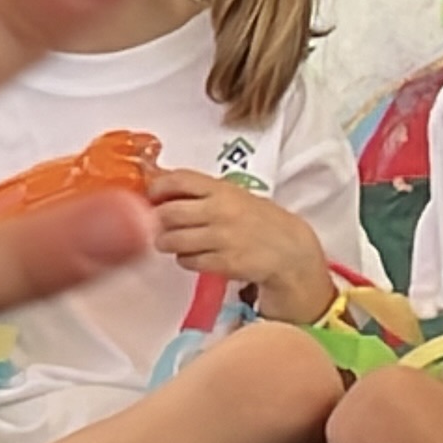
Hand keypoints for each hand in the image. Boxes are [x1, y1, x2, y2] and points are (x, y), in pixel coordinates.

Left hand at [146, 168, 331, 317]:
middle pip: (167, 213)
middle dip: (157, 221)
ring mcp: (222, 238)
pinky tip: (195, 256)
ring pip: (172, 240)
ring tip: (174, 242)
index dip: (157, 188)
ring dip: (167, 242)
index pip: (177, 179)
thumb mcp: (233, 196)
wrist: (290, 250)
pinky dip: (185, 260)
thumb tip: (159, 191)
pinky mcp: (224, 262)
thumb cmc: (257, 219)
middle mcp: (220, 211)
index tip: (152, 196)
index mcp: (221, 189)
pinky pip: (187, 261)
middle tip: (160, 225)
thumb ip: (201, 193)